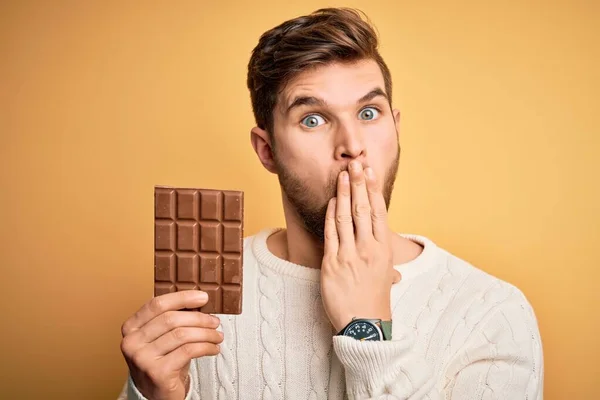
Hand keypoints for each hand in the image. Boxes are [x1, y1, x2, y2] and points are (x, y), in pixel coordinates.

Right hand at [120, 290, 222, 399]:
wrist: (156, 393)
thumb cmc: (162, 360)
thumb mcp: (162, 337)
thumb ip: (173, 319)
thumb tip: (199, 301)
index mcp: (130, 327)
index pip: (157, 304)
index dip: (182, 298)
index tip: (203, 297)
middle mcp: (132, 342)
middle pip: (171, 319)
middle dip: (199, 318)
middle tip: (215, 321)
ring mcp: (142, 358)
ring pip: (181, 335)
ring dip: (206, 333)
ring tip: (217, 336)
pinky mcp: (157, 372)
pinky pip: (188, 351)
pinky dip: (205, 347)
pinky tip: (213, 349)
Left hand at [320, 160, 401, 332]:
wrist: (363, 325)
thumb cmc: (375, 301)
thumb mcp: (386, 278)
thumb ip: (386, 264)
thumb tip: (394, 268)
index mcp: (384, 250)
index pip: (379, 213)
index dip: (374, 190)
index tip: (371, 173)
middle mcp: (369, 249)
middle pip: (363, 209)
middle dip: (359, 184)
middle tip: (356, 163)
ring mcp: (350, 255)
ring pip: (346, 217)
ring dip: (343, 193)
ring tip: (342, 175)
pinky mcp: (332, 263)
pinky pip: (331, 233)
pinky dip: (330, 215)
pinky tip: (330, 201)